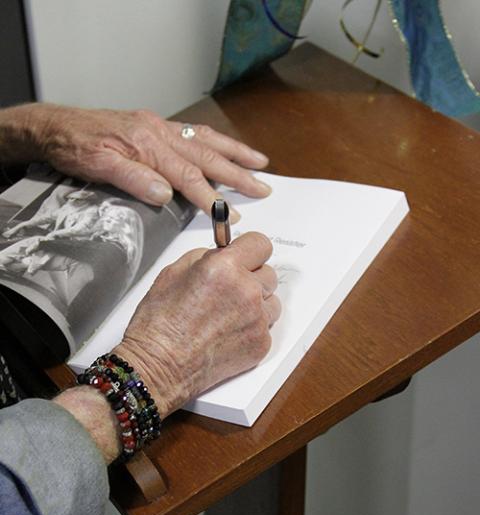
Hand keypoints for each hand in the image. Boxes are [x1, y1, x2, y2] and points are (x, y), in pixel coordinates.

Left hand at [0, 103, 270, 218]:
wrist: (56, 127)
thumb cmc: (75, 147)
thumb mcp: (98, 166)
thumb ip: (133, 179)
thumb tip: (165, 194)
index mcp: (149, 145)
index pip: (187, 176)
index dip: (211, 197)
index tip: (230, 215)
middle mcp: (160, 134)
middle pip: (207, 156)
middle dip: (238, 173)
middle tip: (263, 188)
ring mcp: (160, 128)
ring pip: (206, 140)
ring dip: (235, 153)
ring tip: (260, 162)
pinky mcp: (156, 127)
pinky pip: (194, 133)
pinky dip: (215, 142)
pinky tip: (224, 149)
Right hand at [115, 232, 280, 417]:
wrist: (160, 365)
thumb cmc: (159, 325)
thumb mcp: (173, 273)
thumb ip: (205, 257)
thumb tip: (223, 254)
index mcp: (225, 267)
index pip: (260, 244)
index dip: (250, 250)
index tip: (245, 256)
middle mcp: (247, 291)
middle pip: (268, 273)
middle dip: (251, 278)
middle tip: (229, 290)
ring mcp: (257, 320)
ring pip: (271, 301)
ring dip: (256, 304)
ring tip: (228, 315)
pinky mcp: (261, 344)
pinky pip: (266, 327)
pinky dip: (252, 328)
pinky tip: (227, 333)